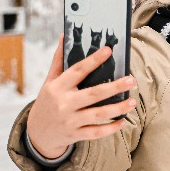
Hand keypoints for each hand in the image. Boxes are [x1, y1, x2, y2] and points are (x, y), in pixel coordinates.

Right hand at [26, 36, 136, 159]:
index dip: (93, 60)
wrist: (36, 133)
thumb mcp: (49, 81)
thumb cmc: (48, 101)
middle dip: (114, 87)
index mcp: (57, 87)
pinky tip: (122, 121)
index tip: (108, 50)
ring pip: (97, 114)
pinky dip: (110, 128)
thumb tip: (64, 36)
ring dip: (117, 108)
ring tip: (132, 101)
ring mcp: (70, 121)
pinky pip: (96, 132)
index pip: (77, 71)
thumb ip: (58, 60)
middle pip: (93, 94)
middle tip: (132, 80)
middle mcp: (63, 104)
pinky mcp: (75, 134)